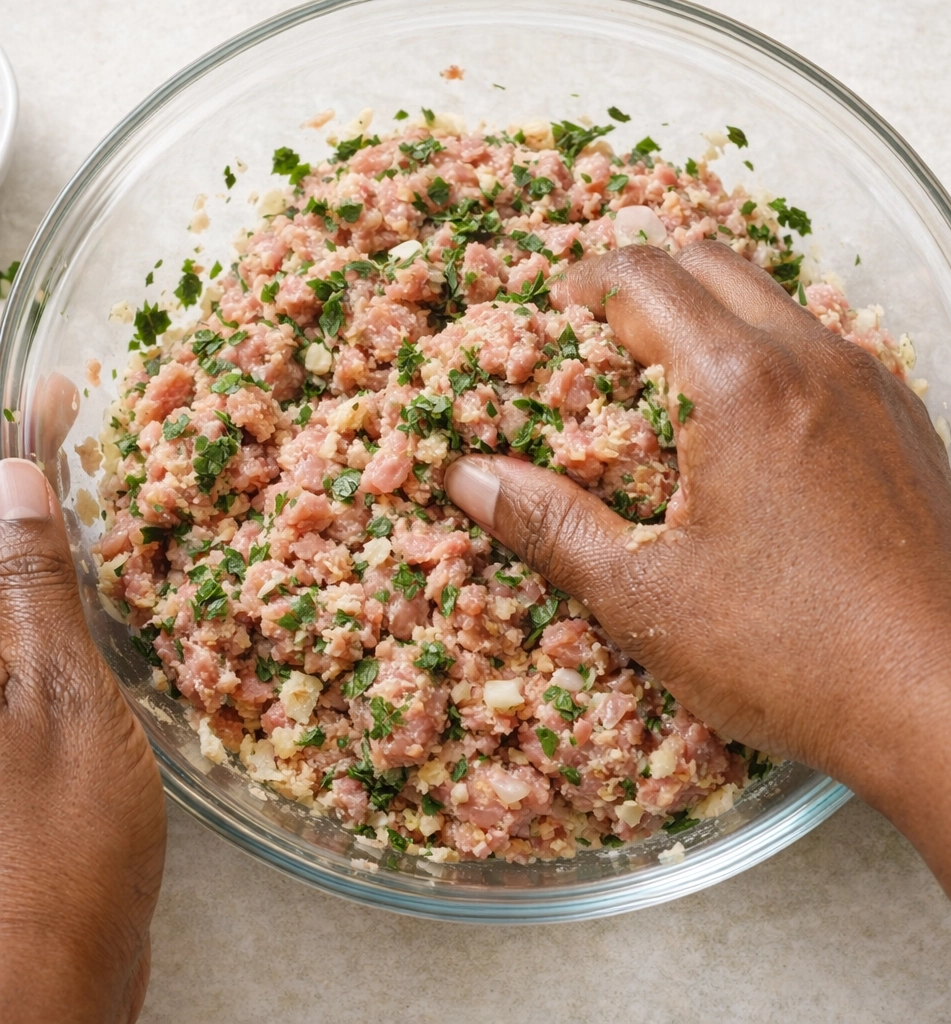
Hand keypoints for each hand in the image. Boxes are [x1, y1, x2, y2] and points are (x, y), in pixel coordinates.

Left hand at [0, 457, 165, 1023]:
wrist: (35, 980)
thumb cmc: (53, 852)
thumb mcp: (60, 706)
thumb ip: (30, 590)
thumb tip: (13, 479)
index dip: (7, 446)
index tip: (55, 394)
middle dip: (20, 486)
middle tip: (73, 433)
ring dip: (32, 533)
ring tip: (83, 486)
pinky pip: (5, 630)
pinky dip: (37, 588)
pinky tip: (78, 573)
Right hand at [448, 241, 950, 782]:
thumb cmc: (798, 655)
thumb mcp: (647, 597)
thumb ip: (550, 523)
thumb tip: (468, 476)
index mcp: (742, 386)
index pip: (645, 278)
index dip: (584, 284)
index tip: (551, 313)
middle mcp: (815, 361)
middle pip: (712, 264)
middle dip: (644, 284)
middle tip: (598, 342)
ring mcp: (872, 387)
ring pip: (774, 301)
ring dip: (710, 317)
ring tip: (665, 384)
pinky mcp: (906, 424)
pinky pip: (823, 351)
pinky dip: (768, 357)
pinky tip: (748, 432)